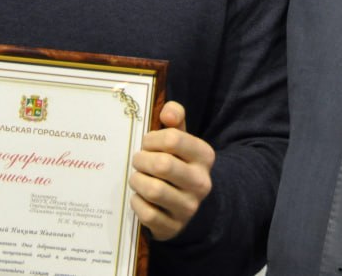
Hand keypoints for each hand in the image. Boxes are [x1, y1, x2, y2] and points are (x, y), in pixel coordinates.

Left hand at [128, 101, 214, 240]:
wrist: (189, 205)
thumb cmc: (178, 163)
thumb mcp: (181, 138)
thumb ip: (175, 116)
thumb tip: (167, 114)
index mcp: (204, 156)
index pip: (173, 139)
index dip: (151, 139)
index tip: (146, 143)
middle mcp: (201, 182)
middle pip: (162, 165)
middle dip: (141, 160)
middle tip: (138, 161)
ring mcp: (189, 207)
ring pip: (153, 190)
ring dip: (137, 181)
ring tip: (137, 178)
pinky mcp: (173, 226)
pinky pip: (147, 213)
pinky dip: (137, 203)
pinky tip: (140, 197)